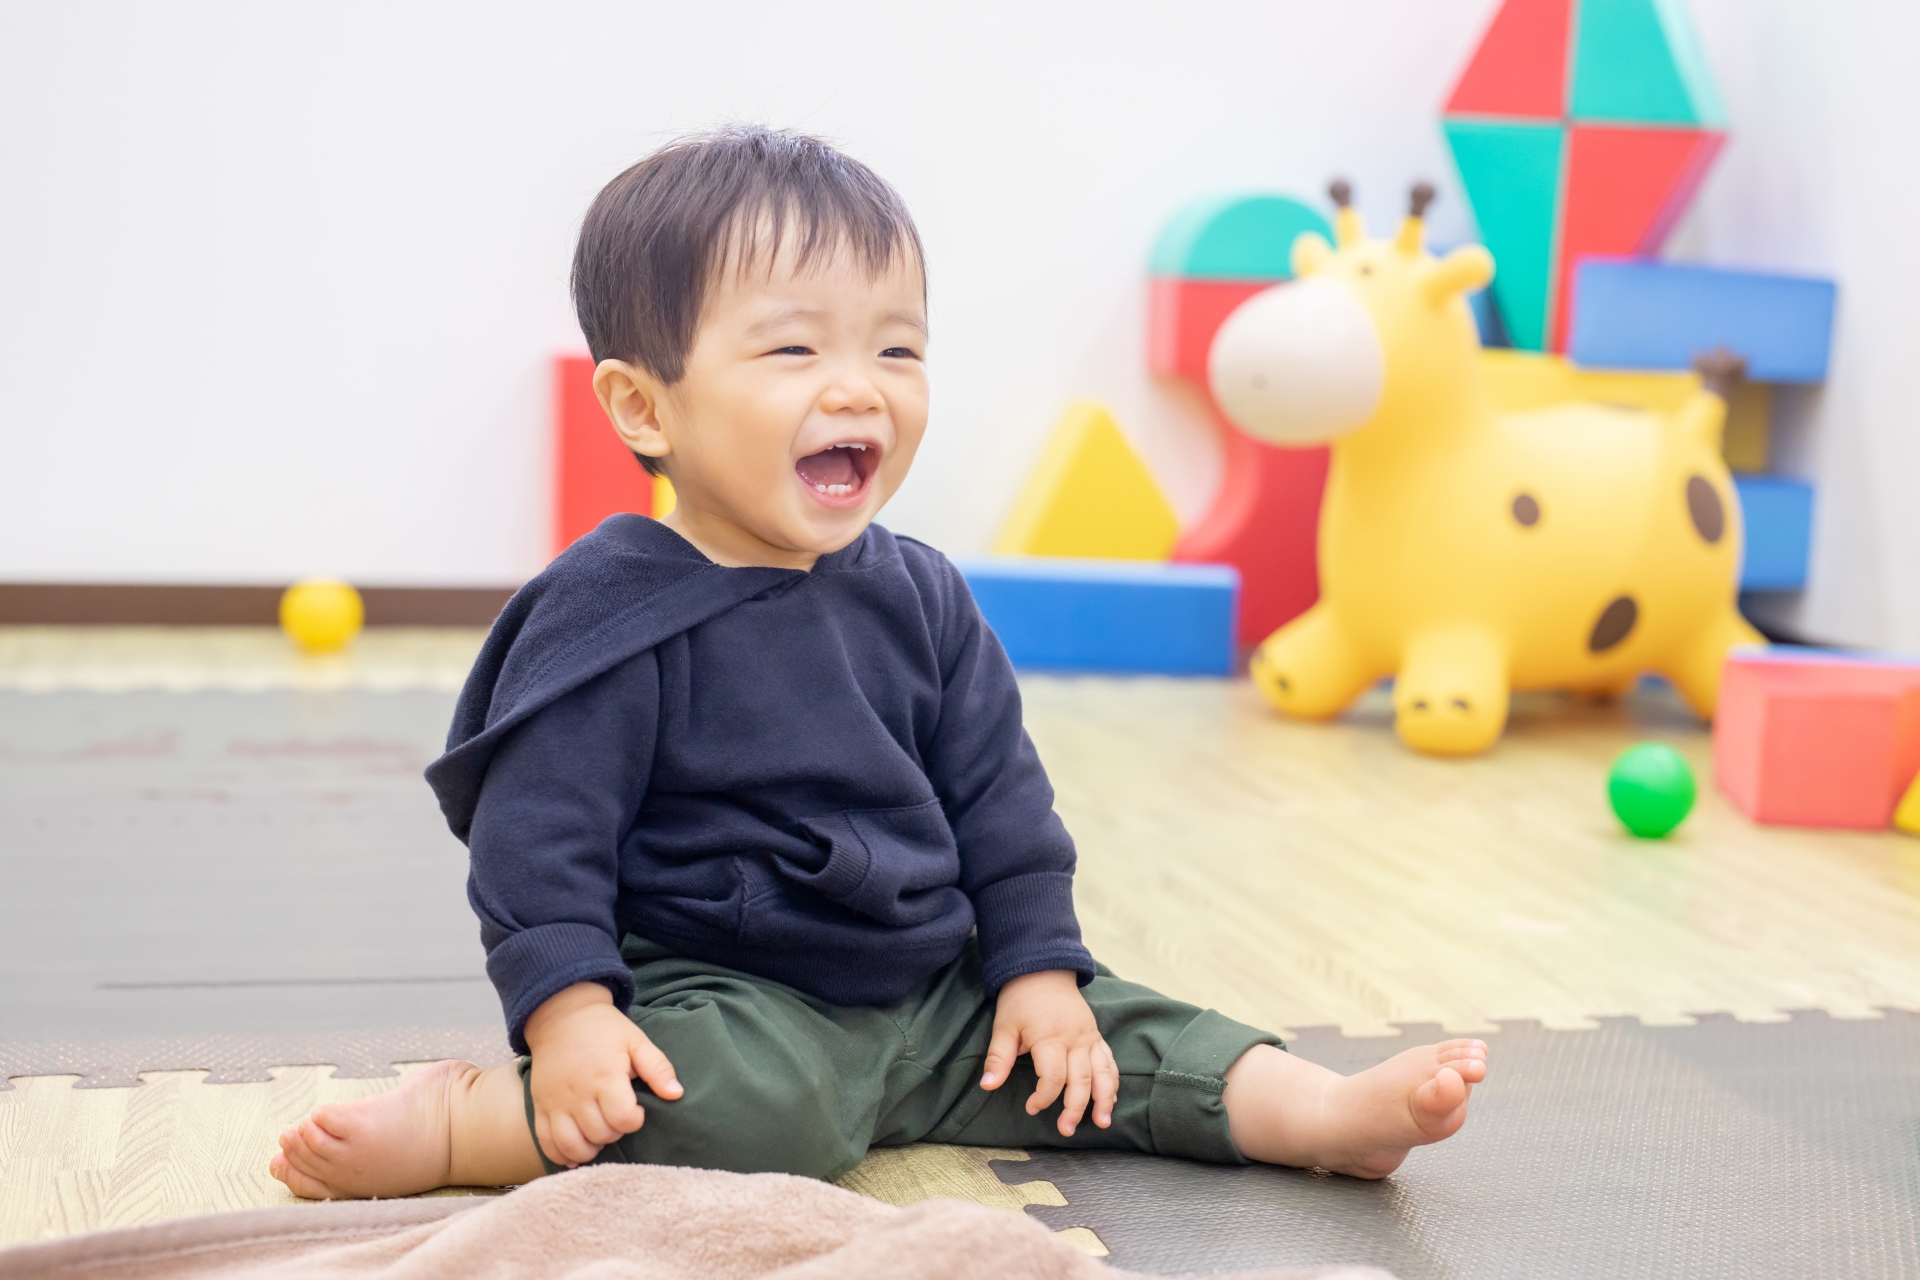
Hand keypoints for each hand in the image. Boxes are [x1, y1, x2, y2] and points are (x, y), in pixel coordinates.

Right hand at [523, 982, 681, 1167]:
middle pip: (600, 1134)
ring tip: (598, 1134)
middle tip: (616, 1116)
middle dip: (615, 1132)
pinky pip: (546, 1143)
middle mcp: (578, 1093)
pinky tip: (575, 1152)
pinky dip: (561, 1155)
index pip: (622, 1118)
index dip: (635, 1120)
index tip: (636, 1109)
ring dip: (590, 1149)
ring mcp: (556, 1103)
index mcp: (605, 1076)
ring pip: (572, 1146)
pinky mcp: (540, 1107)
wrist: (561, 1017)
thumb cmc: (604, 1029)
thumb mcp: (636, 1041)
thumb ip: (658, 1068)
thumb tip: (676, 1094)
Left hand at [979, 970, 1117, 1136]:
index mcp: (1050, 1038)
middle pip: (1081, 1080)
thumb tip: (987, 1085)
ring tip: (1102, 1123)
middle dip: (1075, 1108)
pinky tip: (1110, 1100)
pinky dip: (1112, 1081)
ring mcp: (1089, 1037)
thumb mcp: (1003, 1026)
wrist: (1043, 971)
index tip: (1031, 1107)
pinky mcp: (1096, 1035)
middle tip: (1065, 1130)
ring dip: (1103, 1100)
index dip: (1044, 1097)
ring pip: (1103, 1073)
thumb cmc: (1020, 1001)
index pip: (1054, 1077)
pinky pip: (1109, 1061)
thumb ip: (998, 1058)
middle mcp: (1075, 1039)